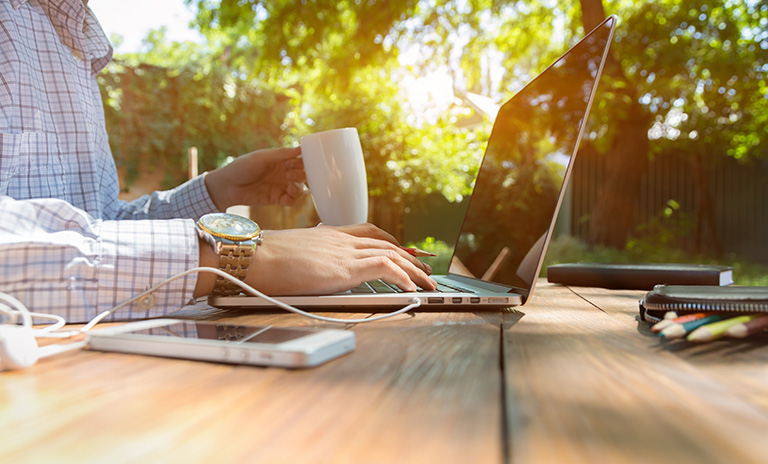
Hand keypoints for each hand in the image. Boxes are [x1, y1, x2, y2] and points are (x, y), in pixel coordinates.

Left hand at [204, 147, 305, 210]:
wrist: (227, 186)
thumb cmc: (241, 167)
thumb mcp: (261, 157)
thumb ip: (281, 154)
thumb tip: (300, 148)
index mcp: (280, 160)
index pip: (299, 160)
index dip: (301, 162)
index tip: (291, 163)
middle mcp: (283, 173)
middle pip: (302, 174)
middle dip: (300, 174)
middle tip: (288, 174)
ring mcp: (280, 186)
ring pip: (300, 188)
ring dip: (298, 187)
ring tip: (289, 185)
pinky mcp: (277, 199)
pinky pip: (292, 201)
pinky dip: (293, 199)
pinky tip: (287, 196)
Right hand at [244, 223, 436, 294]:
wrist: (251, 256)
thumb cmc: (260, 257)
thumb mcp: (288, 252)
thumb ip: (304, 256)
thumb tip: (304, 269)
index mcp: (327, 233)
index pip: (368, 232)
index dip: (389, 241)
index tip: (403, 249)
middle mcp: (339, 239)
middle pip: (385, 243)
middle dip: (409, 256)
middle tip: (426, 266)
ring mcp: (343, 252)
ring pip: (391, 255)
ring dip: (414, 270)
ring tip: (428, 282)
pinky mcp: (344, 268)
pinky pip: (385, 268)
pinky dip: (402, 276)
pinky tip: (412, 287)